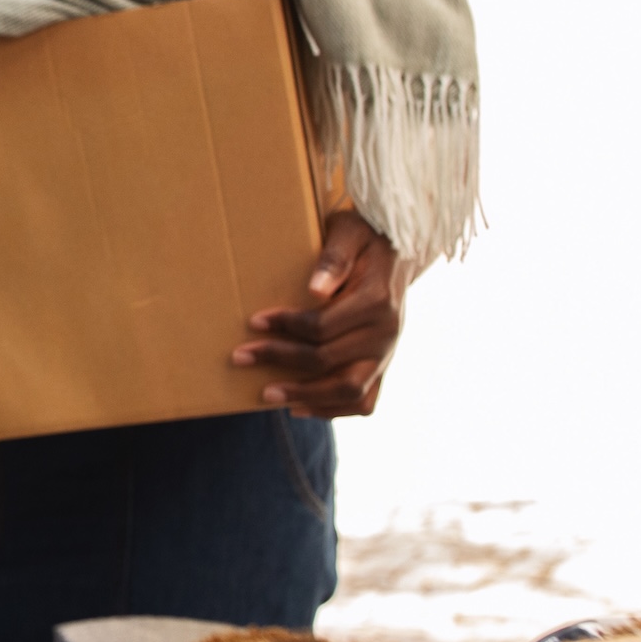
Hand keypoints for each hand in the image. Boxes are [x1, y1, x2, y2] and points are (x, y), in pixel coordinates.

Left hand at [237, 210, 400, 417]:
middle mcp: (387, 333)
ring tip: (267, 394)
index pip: (323, 326)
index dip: (285, 326)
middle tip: (241, 357)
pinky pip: (364, 401)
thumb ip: (333, 259)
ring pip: (350, 391)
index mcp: (377, 301)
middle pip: (330, 361)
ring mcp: (388, 353)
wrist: (399, 250)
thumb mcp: (348, 231)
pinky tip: (300, 407)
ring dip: (305, 396)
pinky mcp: (384, 365)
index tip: (254, 322)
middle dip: (281, 360)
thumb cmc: (364, 237)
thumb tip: (315, 290)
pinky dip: (333, 410)